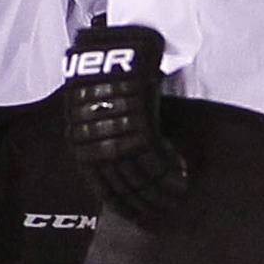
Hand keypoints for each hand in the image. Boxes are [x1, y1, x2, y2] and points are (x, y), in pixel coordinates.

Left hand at [63, 23, 188, 218]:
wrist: (116, 48)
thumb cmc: (105, 75)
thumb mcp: (93, 111)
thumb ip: (103, 139)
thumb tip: (119, 164)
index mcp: (82, 146)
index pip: (105, 189)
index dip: (125, 205)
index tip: (141, 216)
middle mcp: (97, 147)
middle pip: (125, 187)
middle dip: (146, 202)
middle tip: (164, 211)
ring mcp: (118, 138)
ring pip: (142, 178)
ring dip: (162, 190)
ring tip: (176, 196)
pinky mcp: (140, 127)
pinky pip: (157, 161)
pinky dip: (170, 171)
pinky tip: (181, 175)